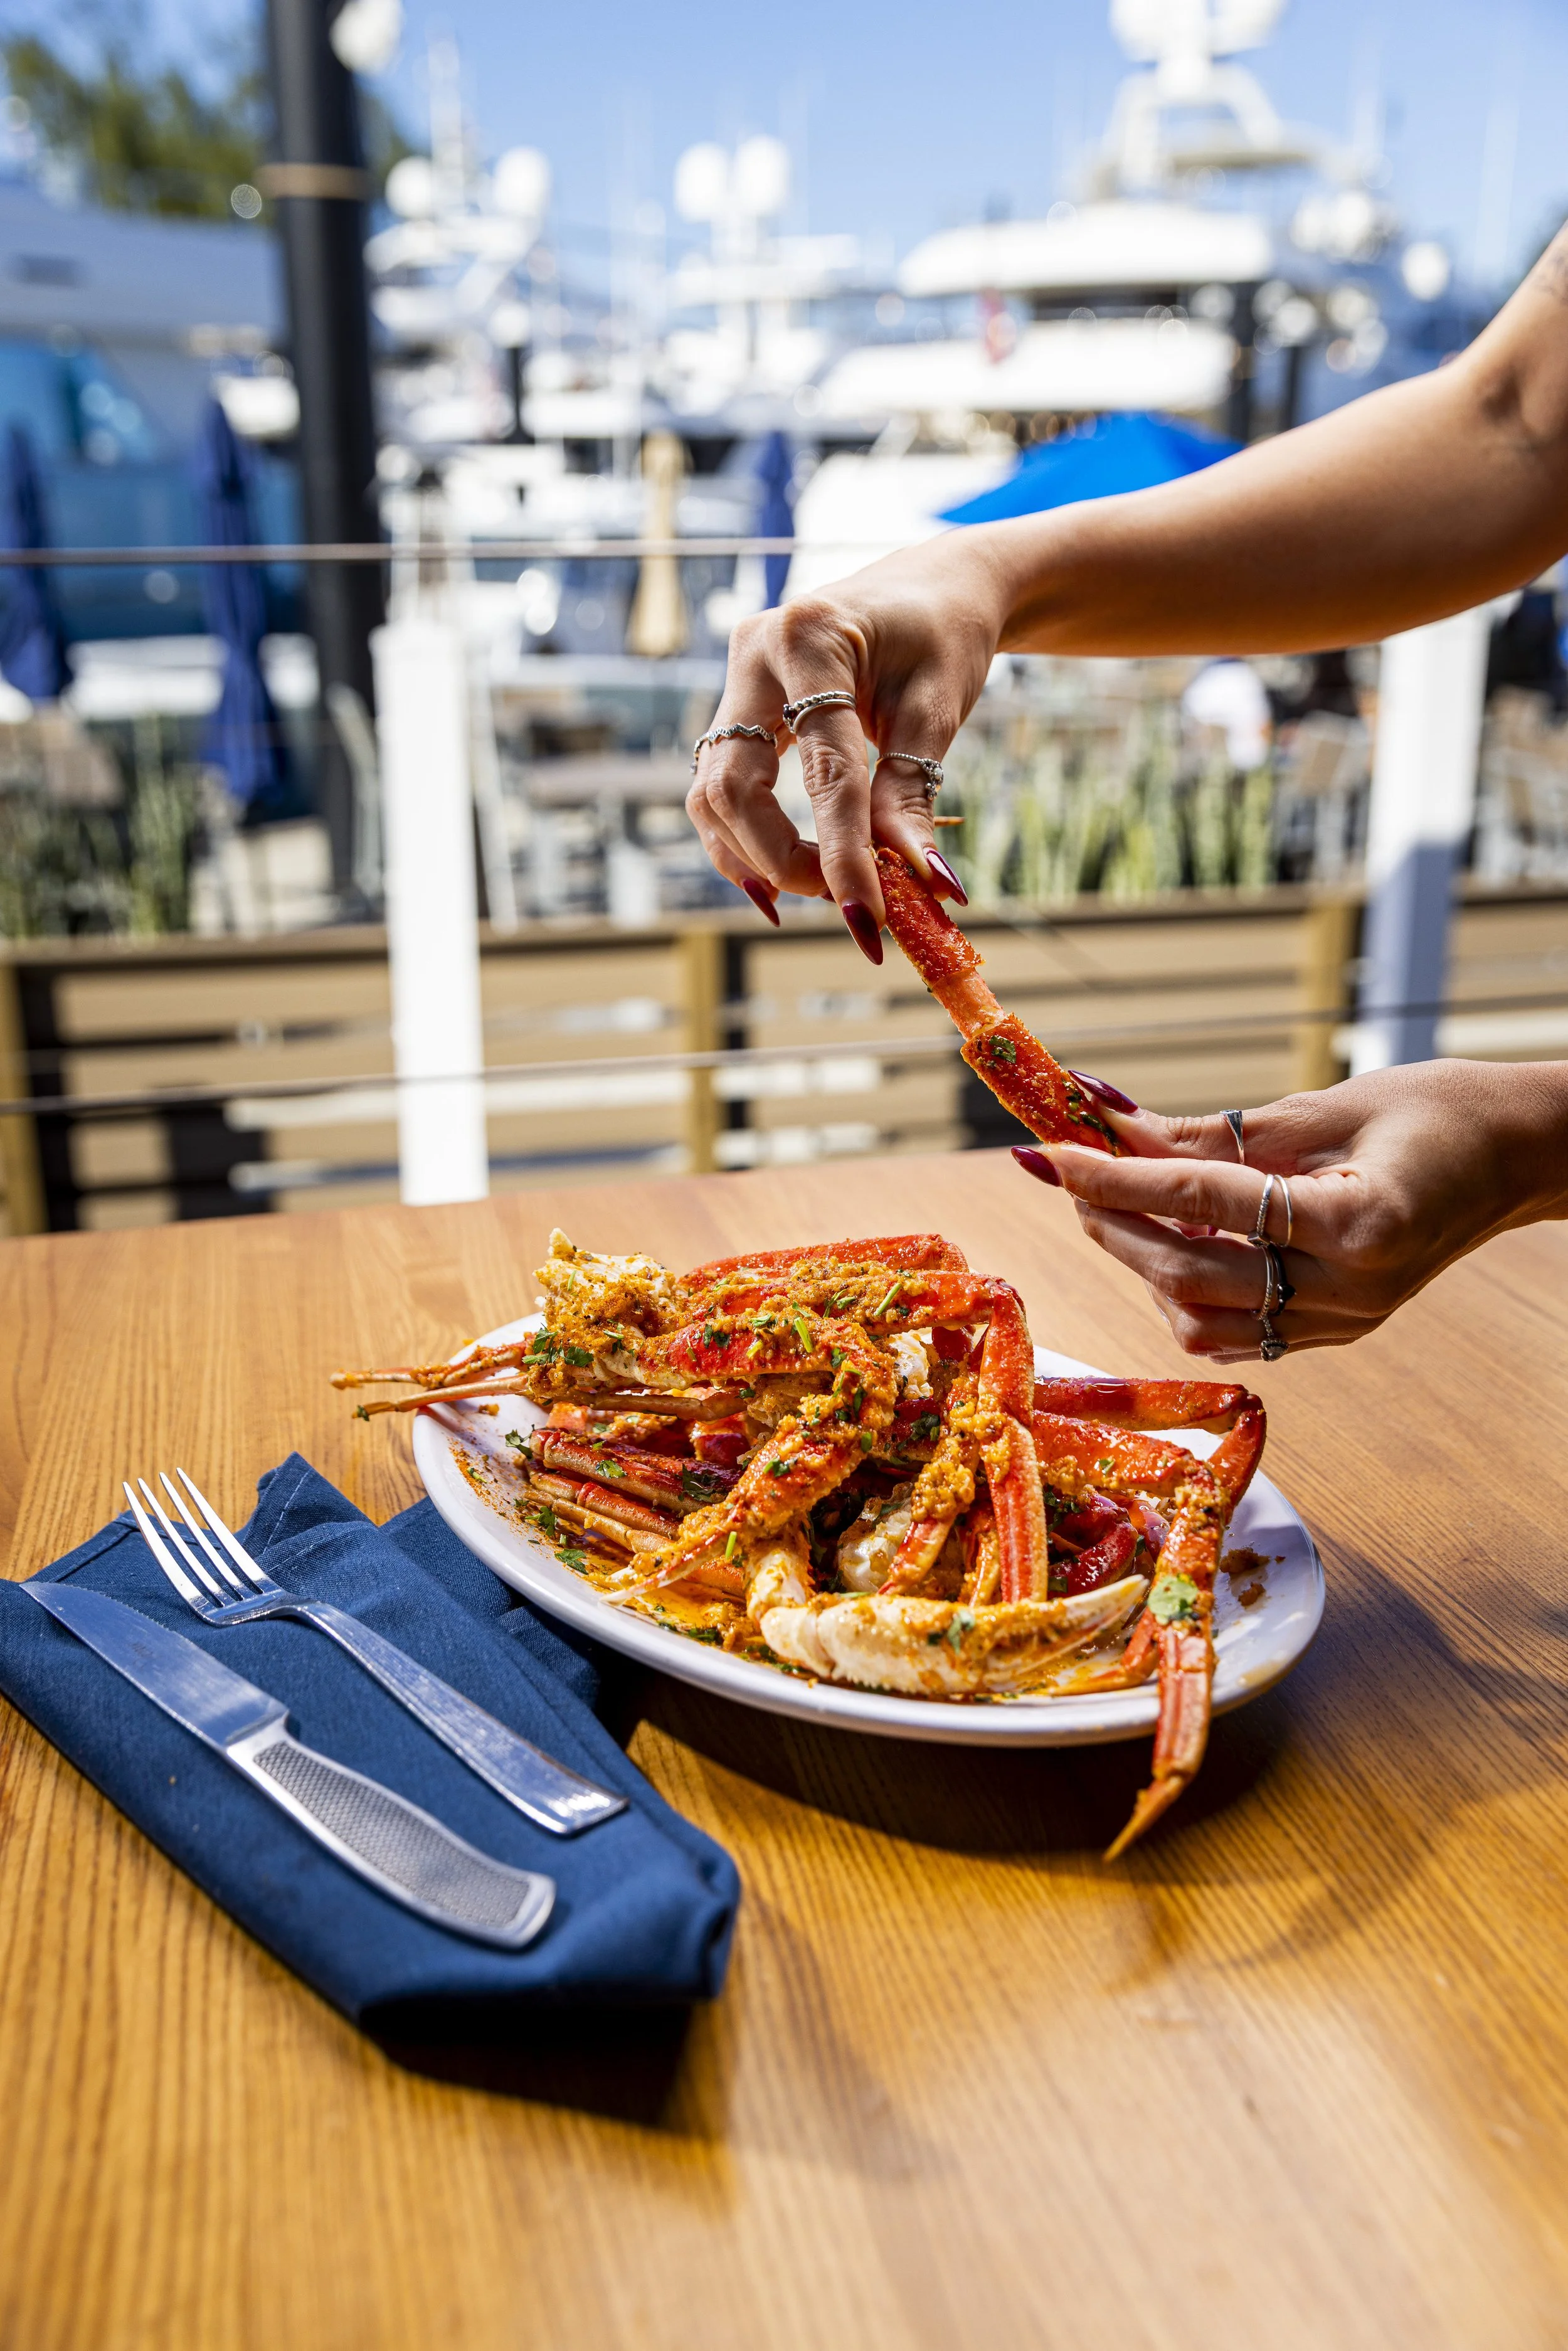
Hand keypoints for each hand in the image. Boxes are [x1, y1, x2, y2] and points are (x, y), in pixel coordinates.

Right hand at [685, 534, 1010, 934]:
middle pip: (732, 785)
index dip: (842, 853)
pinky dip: (745, 839)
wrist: (929, 586)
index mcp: (811, 639)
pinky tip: (781, 877)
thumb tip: (921, 882)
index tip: (867, 919)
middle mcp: (754, 653)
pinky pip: (721, 786)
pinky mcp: (736, 705)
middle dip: (782, 859)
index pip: (823, 769)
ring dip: (755, 856)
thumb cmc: (942, 635)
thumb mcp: (937, 708)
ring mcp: (735, 678)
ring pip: (711, 793)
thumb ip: (913, 792)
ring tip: (819, 889)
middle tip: (844, 899)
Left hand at [1014, 1061, 1567, 1361]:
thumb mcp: (1322, 1107)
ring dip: (1142, 1264)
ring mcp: (1345, 1323)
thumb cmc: (1434, 1110)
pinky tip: (1171, 1243)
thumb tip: (1111, 1124)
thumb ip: (1214, 1132)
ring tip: (1113, 1204)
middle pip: (1188, 1274)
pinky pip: (1236, 1333)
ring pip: (1201, 1321)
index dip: (1115, 1176)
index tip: (1050, 1151)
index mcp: (1357, 1223)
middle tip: (1065, 1172)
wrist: (1520, 1156)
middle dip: (1112, 1222)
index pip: (1202, 1203)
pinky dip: (1187, 1293)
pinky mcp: (1338, 1333)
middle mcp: (1351, 1291)